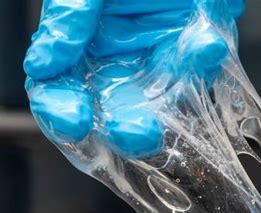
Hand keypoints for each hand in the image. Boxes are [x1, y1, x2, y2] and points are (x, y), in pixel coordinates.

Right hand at [24, 0, 243, 157]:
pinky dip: (205, 57)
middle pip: (115, 114)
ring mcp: (157, 67)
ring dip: (165, 113)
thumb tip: (41, 67)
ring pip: (160, 103)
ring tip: (162, 120)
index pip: (60, 94)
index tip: (74, 122)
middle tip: (138, 133)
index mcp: (78, 55)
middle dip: (125, 130)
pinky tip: (207, 46)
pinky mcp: (193, 57)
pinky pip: (202, 65)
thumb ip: (67, 20)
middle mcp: (117, 70)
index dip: (60, 113)